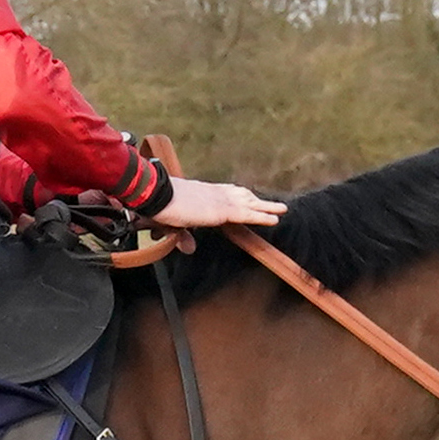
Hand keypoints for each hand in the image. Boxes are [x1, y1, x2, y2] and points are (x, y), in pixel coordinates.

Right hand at [155, 177, 286, 230]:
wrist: (157, 196)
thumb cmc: (159, 206)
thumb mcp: (172, 224)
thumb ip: (183, 236)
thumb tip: (189, 248)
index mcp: (202, 191)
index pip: (225, 191)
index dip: (238, 194)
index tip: (247, 195)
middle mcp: (215, 193)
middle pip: (242, 195)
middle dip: (256, 199)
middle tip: (271, 204)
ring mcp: (220, 201)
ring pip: (250, 203)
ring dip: (266, 206)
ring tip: (281, 209)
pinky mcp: (222, 211)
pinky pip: (248, 213)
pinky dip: (262, 216)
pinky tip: (275, 218)